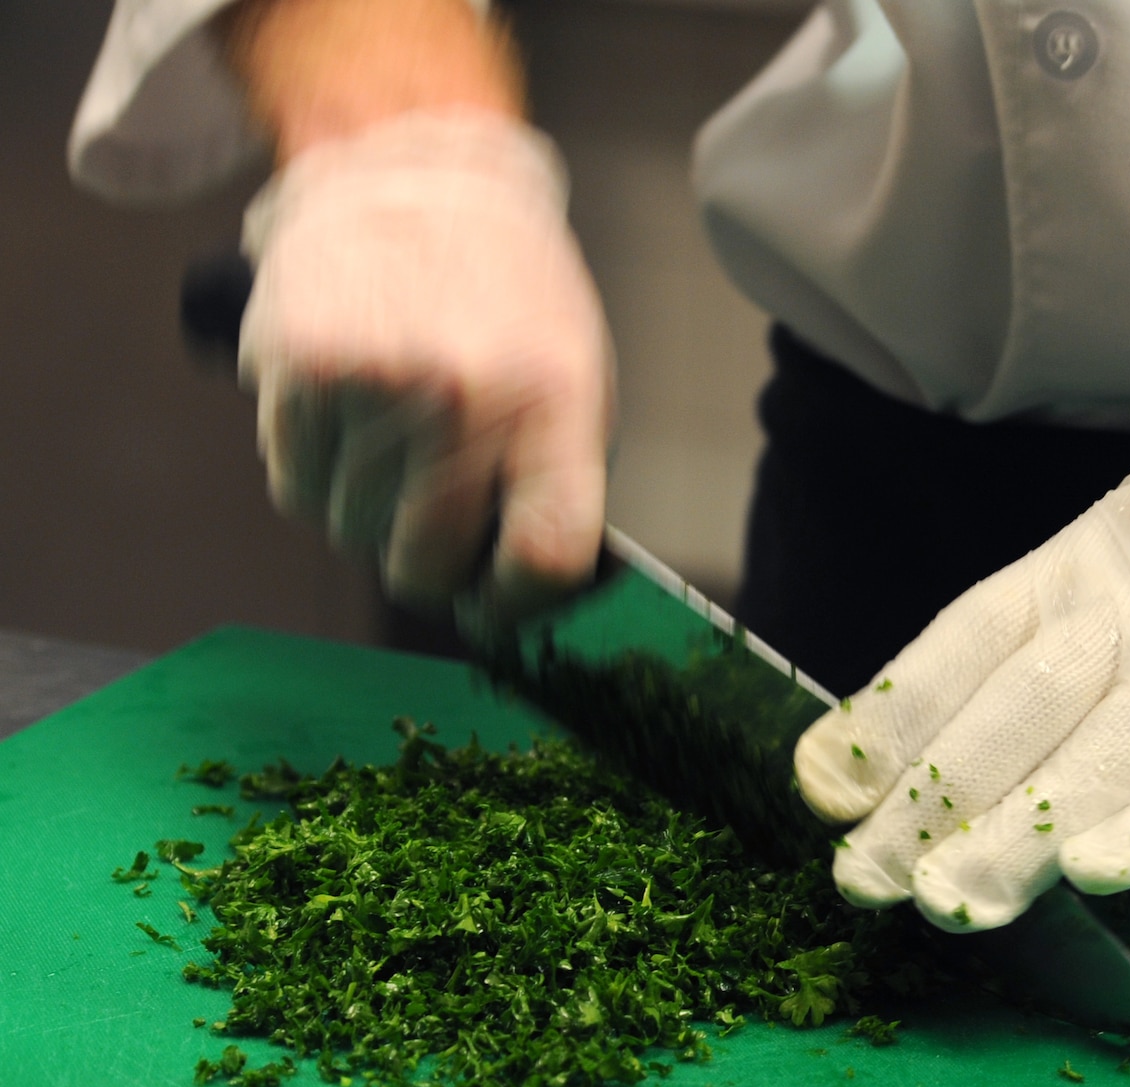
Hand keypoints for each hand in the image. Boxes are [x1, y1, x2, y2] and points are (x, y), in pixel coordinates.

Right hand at [238, 108, 613, 618]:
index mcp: (553, 404)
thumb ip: (552, 490)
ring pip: (348, 533)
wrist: (415, 176)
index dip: (518, 606)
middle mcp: (463, 395)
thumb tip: (513, 599)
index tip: (499, 603)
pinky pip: (295, 486)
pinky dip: (317, 474)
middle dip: (430, 564)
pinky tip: (349, 418)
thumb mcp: (573, 383)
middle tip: (436, 519)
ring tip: (395, 441)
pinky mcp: (294, 366)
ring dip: (367, 514)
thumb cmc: (508, 300)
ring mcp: (372, 381)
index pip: (544, 556)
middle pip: (426, 565)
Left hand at [794, 333, 1129, 930]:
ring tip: (942, 904)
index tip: (821, 782)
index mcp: (1090, 558)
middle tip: (857, 880)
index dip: (887, 715)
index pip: (962, 643)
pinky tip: (1094, 876)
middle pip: (1008, 715)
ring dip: (1010, 837)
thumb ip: (1077, 611)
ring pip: (1091, 759)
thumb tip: (970, 712)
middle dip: (926, 802)